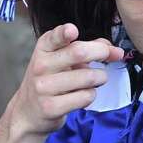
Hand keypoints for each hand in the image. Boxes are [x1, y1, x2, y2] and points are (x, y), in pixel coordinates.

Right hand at [4, 23, 123, 140]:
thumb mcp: (60, 60)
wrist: (27, 111)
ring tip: (94, 80)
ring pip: (88, 77)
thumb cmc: (50, 80)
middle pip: (79, 53)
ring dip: (99, 78)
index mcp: (44, 49)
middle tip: (109, 56)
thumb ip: (86, 49)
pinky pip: (85, 96)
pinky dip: (90, 95)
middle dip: (102, 52)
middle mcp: (41, 65)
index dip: (64, 33)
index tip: (72, 31)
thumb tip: (115, 50)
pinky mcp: (50, 107)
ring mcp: (44, 87)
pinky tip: (81, 95)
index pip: (53, 37)